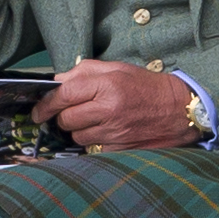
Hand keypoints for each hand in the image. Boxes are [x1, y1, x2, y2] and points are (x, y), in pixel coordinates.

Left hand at [32, 60, 200, 152]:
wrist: (180, 110)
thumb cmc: (147, 87)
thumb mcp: (118, 69)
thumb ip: (85, 71)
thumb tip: (57, 81)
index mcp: (107, 85)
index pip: (64, 95)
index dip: (46, 104)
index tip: (38, 111)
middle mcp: (109, 109)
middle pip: (66, 119)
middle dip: (64, 117)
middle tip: (73, 112)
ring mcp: (115, 132)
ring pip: (77, 137)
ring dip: (79, 130)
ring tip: (95, 120)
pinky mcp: (120, 149)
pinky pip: (93, 148)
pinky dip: (94, 142)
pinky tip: (106, 132)